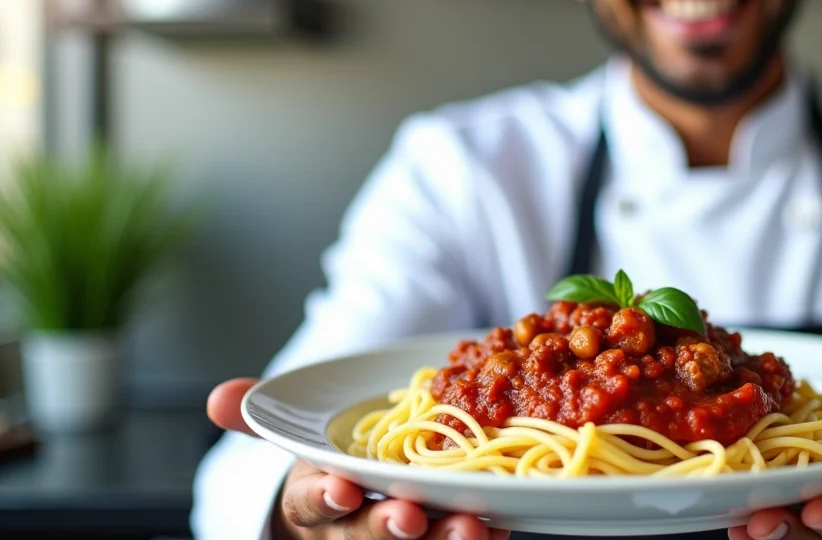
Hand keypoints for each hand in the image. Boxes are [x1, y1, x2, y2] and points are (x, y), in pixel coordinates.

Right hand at [208, 378, 509, 539]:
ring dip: (447, 537)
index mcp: (313, 499)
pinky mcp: (435, 537)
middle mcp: (352, 528)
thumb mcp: (294, 436)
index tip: (342, 489)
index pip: (312, 503)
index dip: (326, 497)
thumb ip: (261, 416)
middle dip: (389, 526)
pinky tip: (501, 520)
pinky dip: (482, 533)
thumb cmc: (327, 461)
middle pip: (367, 534)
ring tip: (474, 525)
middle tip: (412, 516)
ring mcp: (394, 536)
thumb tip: (217, 398)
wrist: (354, 496)